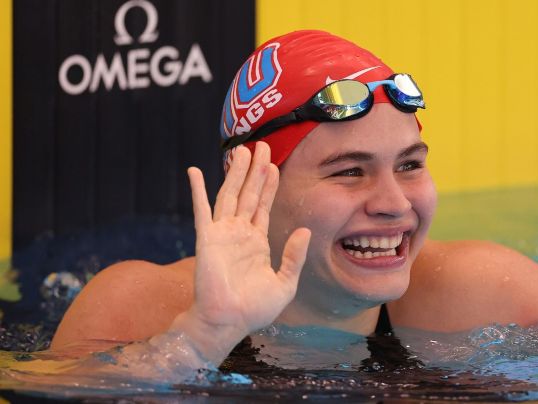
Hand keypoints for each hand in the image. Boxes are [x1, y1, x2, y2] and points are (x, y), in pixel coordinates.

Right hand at [168, 142, 309, 362]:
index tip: (274, 164)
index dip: (269, 184)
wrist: (230, 321)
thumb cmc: (255, 309)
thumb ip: (294, 256)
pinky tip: (195, 171)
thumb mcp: (285, 283)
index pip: (263, 205)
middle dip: (255, 170)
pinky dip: (197, 190)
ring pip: (230, 195)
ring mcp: (222, 234)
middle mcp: (239, 233)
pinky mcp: (207, 238)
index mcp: (256, 241)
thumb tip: (304, 230)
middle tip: (261, 145)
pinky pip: (202, 210)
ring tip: (242, 150)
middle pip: (248, 193)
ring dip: (236, 173)